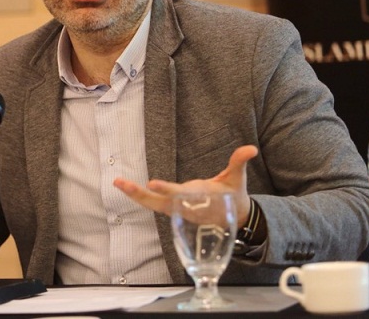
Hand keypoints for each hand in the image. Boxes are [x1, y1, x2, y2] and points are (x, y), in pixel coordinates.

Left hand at [113, 145, 257, 225]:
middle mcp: (185, 205)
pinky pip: (153, 205)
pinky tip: (126, 188)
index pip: (180, 193)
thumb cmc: (233, 196)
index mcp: (199, 197)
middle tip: (121, 183)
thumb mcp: (237, 179)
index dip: (166, 189)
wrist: (233, 220)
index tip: (152, 184)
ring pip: (152, 205)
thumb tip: (251, 148)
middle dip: (139, 194)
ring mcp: (178, 209)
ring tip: (118, 182)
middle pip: (158, 203)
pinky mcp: (174, 210)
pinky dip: (139, 197)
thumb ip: (239, 162)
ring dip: (135, 195)